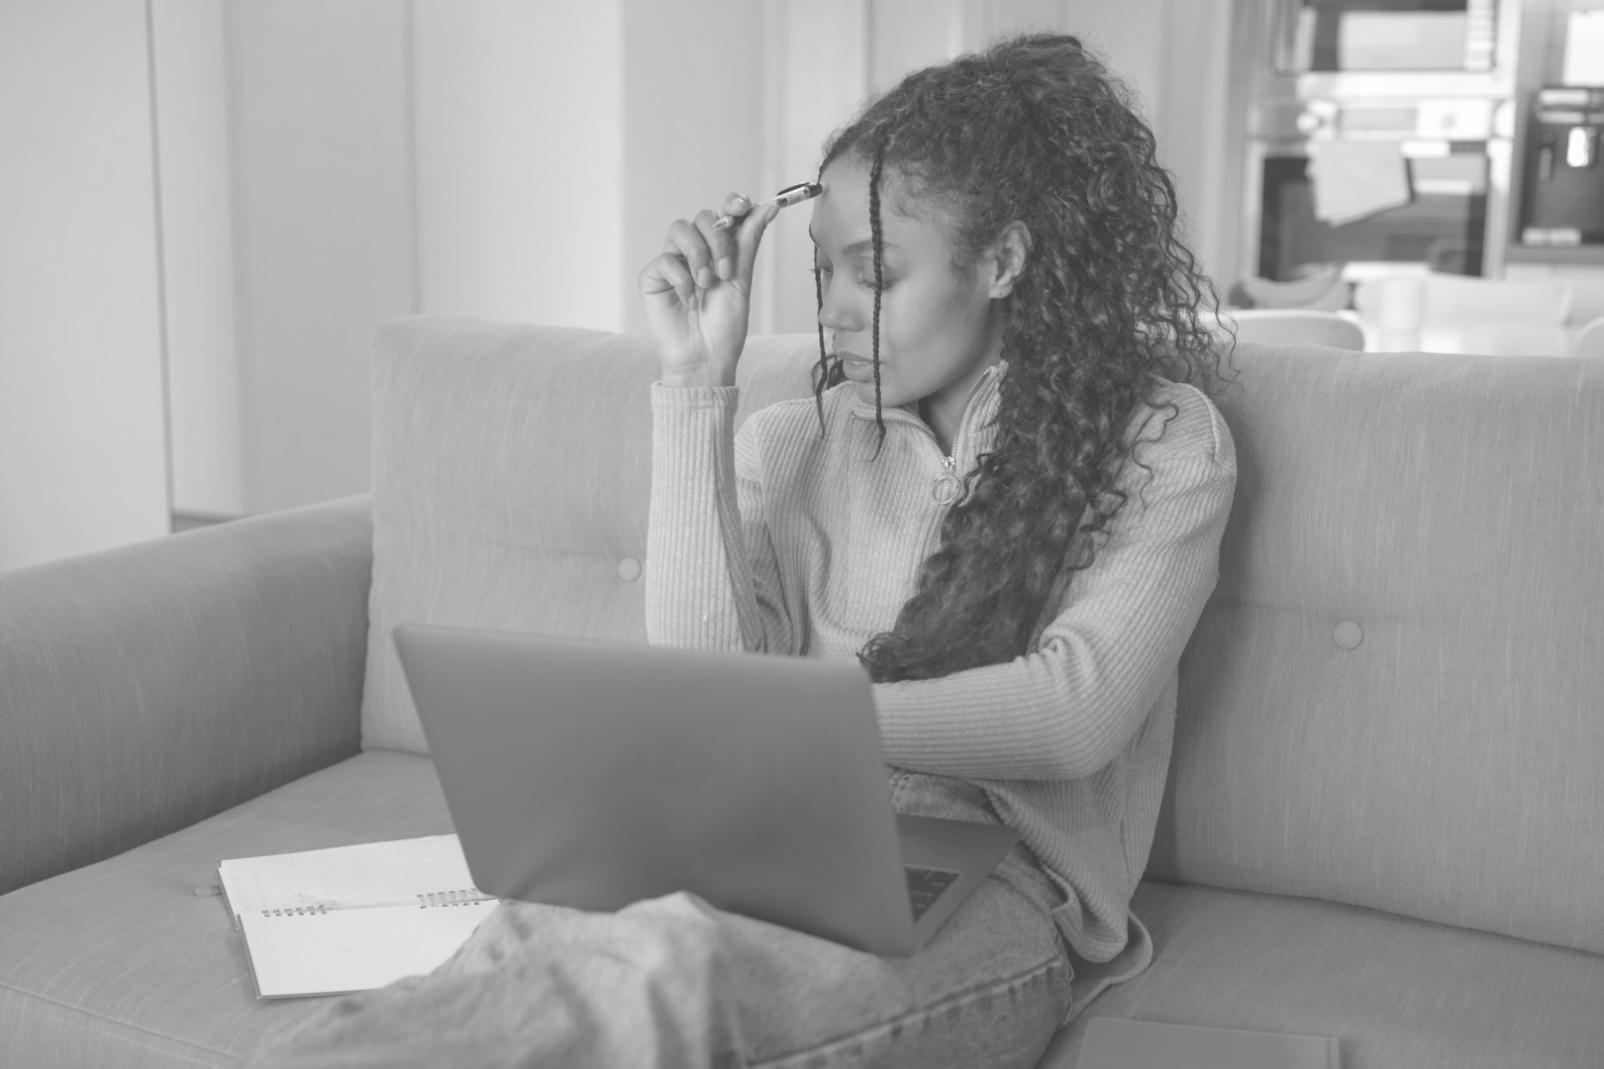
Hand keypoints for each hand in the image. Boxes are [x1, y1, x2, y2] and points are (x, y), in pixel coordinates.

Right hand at [638, 192, 780, 386]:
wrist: (705, 358)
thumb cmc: (724, 326)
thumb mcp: (742, 281)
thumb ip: (748, 242)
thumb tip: (769, 208)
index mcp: (719, 251)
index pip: (723, 214)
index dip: (732, 203)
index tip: (742, 205)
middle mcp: (695, 253)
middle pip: (702, 217)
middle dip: (717, 240)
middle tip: (726, 271)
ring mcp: (673, 263)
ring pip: (680, 229)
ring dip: (699, 255)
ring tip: (707, 284)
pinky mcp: (653, 278)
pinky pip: (665, 259)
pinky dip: (682, 280)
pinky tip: (689, 301)